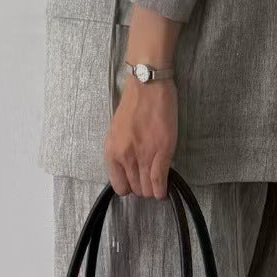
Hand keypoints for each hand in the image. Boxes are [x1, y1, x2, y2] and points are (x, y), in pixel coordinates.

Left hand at [103, 77, 177, 198]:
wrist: (147, 87)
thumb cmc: (133, 105)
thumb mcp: (117, 132)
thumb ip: (121, 152)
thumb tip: (130, 169)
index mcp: (111, 152)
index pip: (119, 186)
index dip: (130, 186)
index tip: (137, 180)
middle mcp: (125, 157)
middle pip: (135, 189)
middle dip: (143, 188)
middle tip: (150, 179)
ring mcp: (143, 156)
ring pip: (148, 189)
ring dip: (154, 189)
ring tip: (158, 182)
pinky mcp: (162, 152)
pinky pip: (160, 180)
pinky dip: (163, 188)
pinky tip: (165, 188)